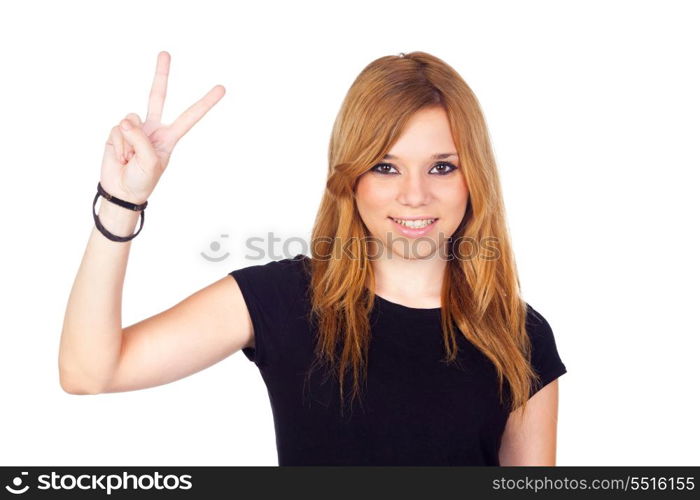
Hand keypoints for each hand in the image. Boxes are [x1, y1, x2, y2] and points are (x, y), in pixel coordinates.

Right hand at [100, 51, 224, 204]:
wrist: (121, 191)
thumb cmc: (142, 181)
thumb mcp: (151, 163)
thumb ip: (141, 139)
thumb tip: (126, 120)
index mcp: (169, 137)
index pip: (190, 116)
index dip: (205, 103)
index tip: (222, 88)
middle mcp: (153, 128)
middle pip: (157, 96)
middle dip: (161, 74)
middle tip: (166, 53)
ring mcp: (134, 128)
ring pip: (131, 119)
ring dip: (129, 142)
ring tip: (130, 158)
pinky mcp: (117, 130)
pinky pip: (117, 129)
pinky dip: (118, 144)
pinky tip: (120, 156)